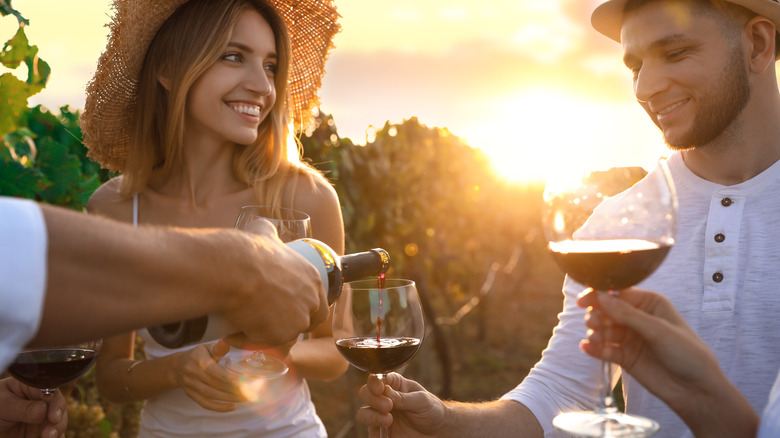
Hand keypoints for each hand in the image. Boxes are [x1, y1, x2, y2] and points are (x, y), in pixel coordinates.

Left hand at [0, 377, 66, 437]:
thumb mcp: (2, 406)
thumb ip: (22, 408)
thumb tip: (43, 409)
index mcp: (31, 386)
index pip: (50, 390)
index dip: (54, 402)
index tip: (53, 416)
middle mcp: (41, 401)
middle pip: (58, 407)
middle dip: (57, 420)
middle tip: (49, 434)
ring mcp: (42, 418)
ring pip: (59, 422)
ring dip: (57, 430)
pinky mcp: (41, 432)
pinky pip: (55, 435)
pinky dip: (56, 437)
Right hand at [174, 341, 246, 411]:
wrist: (177, 366)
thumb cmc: (198, 355)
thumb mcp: (206, 348)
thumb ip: (218, 347)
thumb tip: (228, 341)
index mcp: (198, 360)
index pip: (214, 371)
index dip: (228, 378)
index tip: (243, 383)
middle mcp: (193, 373)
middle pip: (215, 385)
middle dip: (233, 390)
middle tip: (249, 392)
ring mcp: (191, 385)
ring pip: (212, 395)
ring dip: (229, 399)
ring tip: (245, 398)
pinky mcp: (191, 395)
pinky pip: (205, 404)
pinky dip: (219, 407)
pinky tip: (232, 407)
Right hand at [222, 223, 327, 347]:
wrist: (235, 270)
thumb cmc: (248, 251)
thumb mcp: (263, 234)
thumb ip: (268, 232)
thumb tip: (262, 226)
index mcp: (313, 279)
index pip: (318, 303)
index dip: (302, 309)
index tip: (284, 309)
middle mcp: (310, 301)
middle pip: (303, 323)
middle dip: (284, 325)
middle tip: (261, 320)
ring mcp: (296, 321)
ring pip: (281, 335)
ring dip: (264, 332)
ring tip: (242, 322)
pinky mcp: (279, 336)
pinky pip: (260, 342)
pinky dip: (246, 339)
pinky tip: (233, 331)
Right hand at [356, 373, 445, 436]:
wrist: (438, 431)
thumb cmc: (431, 410)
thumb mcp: (421, 401)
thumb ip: (403, 397)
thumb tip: (384, 392)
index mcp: (394, 385)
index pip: (378, 378)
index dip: (375, 382)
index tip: (379, 389)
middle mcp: (384, 398)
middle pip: (365, 394)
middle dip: (373, 399)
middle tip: (388, 406)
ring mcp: (380, 415)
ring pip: (363, 413)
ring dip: (372, 416)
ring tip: (388, 421)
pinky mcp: (381, 432)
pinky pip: (370, 432)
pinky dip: (374, 433)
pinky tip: (385, 433)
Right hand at [577, 288, 757, 436]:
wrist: (696, 390)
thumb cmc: (687, 354)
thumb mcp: (659, 331)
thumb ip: (629, 315)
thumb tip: (601, 298)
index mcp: (650, 304)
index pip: (619, 293)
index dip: (600, 295)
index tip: (584, 300)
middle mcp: (638, 318)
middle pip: (607, 310)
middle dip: (597, 315)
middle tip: (593, 323)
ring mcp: (630, 338)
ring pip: (603, 329)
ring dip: (595, 332)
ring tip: (595, 338)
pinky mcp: (625, 357)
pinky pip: (605, 349)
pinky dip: (594, 348)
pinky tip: (587, 348)